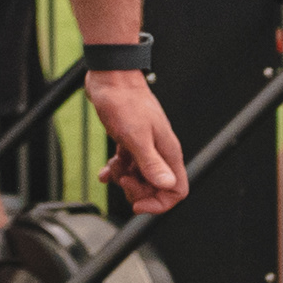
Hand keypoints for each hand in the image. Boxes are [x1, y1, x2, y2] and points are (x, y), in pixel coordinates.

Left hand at [88, 70, 188, 212]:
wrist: (110, 78)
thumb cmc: (124, 102)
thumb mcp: (136, 137)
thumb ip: (151, 163)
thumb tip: (166, 185)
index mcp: (167, 151)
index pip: (177, 189)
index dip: (159, 203)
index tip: (138, 204)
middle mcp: (160, 150)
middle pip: (157, 187)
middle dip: (138, 191)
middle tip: (123, 180)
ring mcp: (146, 146)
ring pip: (141, 177)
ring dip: (125, 179)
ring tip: (114, 167)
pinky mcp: (132, 142)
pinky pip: (128, 166)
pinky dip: (116, 171)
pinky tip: (106, 170)